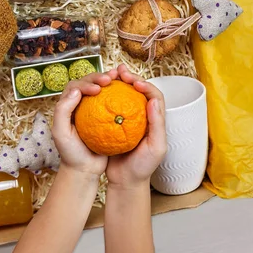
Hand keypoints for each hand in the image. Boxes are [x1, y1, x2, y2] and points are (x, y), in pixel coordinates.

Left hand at [52, 71, 117, 176]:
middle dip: (99, 77)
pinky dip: (120, 96)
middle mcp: (79, 105)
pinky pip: (113, 103)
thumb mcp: (61, 132)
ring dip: (110, 83)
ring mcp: (94, 111)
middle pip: (88, 83)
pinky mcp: (105, 118)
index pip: (75, 86)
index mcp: (67, 106)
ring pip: (101, 90)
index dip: (86, 82)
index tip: (97, 89)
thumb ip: (63, 110)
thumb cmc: (70, 153)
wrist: (84, 170)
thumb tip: (76, 90)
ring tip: (120, 80)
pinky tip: (129, 95)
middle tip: (110, 79)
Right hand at [106, 65, 166, 188]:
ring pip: (124, 96)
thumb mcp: (155, 148)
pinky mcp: (113, 125)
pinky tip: (96, 93)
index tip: (134, 82)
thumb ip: (156, 124)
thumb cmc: (143, 167)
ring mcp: (127, 120)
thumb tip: (153, 100)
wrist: (125, 181)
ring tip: (108, 77)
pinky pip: (110, 107)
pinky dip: (105, 97)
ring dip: (117, 84)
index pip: (154, 96)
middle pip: (139, 91)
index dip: (146, 85)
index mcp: (155, 120)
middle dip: (130, 78)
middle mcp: (142, 117)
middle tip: (119, 71)